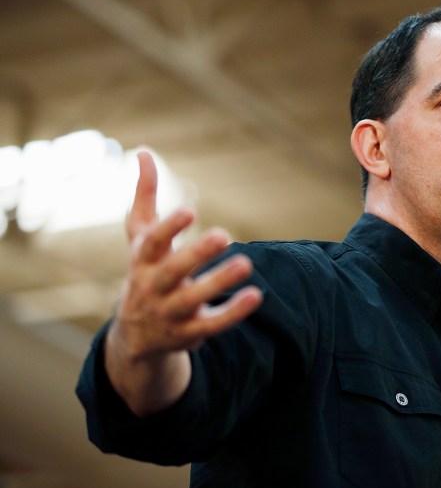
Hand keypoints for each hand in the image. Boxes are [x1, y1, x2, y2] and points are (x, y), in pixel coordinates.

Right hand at [105, 150, 261, 414]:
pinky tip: (256, 296)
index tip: (190, 211)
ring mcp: (170, 312)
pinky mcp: (190, 333)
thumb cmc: (146, 271)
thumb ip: (145, 196)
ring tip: (247, 263)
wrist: (137, 335)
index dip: (169, 228)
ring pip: (194, 298)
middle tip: (224, 235)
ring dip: (219, 281)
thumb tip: (143, 152)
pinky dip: (233, 312)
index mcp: (143, 260)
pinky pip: (213, 324)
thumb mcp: (141, 237)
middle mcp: (153, 286)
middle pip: (173, 271)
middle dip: (197, 254)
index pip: (152, 242)